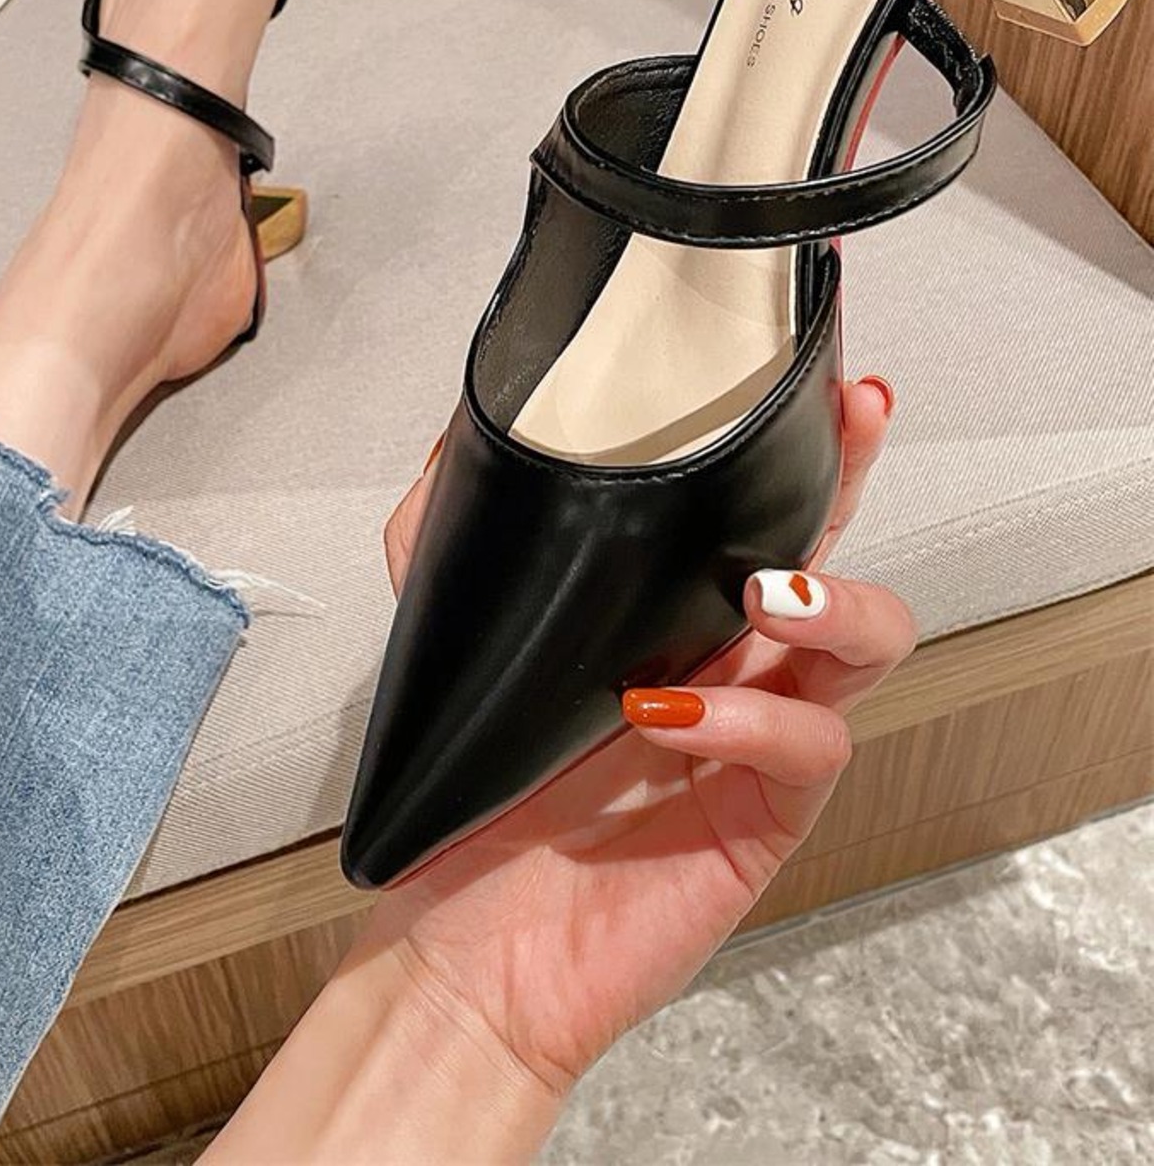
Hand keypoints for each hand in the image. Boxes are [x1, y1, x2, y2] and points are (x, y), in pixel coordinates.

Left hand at [364, 377, 914, 1097]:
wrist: (470, 946)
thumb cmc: (481, 799)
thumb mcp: (454, 641)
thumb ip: (452, 531)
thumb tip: (463, 428)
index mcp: (676, 609)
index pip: (759, 506)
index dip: (802, 441)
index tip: (822, 375)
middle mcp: (735, 659)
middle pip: (836, 546)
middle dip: (857, 477)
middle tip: (852, 423)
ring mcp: (761, 734)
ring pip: (868, 644)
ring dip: (834, 599)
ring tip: (768, 591)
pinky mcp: (766, 814)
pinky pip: (806, 750)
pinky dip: (746, 724)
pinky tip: (672, 716)